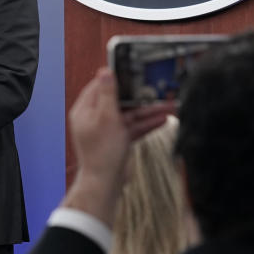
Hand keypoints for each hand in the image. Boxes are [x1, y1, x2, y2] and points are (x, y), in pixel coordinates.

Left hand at [63, 68, 173, 224]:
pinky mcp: (117, 140)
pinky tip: (163, 120)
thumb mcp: (107, 117)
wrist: (106, 183)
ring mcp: (107, 130)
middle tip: (156, 90)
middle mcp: (94, 119)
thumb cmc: (102, 152)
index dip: (116, 79)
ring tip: (168, 106)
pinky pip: (133, 128)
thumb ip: (108, 94)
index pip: (100, 87)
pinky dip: (146, 125)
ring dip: (148, 112)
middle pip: (119, 101)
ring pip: (129, 115)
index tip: (131, 71)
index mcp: (85, 111)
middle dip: (139, 98)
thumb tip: (105, 72)